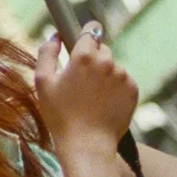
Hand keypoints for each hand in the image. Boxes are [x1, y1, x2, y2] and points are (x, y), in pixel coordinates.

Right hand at [35, 25, 138, 151]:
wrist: (87, 145)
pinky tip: (103, 104)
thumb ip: (46, 53)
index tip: (81, 43)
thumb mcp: (43, 82)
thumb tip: (55, 36)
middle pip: (101, 49)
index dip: (84, 36)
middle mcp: (107, 62)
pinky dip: (115, 88)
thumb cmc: (61, 115)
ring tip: (92, 98)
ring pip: (112, 66)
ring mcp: (122, 76)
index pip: (89, 30)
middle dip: (92, 59)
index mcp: (84, 57)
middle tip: (80, 81)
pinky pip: (123, 81)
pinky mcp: (133, 89)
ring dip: (104, 75)